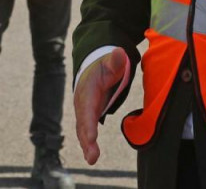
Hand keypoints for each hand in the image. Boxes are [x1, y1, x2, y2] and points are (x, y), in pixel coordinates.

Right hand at [74, 47, 128, 164]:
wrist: (92, 68)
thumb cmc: (104, 66)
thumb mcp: (111, 61)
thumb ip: (115, 60)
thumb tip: (118, 51)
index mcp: (87, 91)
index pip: (88, 109)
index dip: (89, 123)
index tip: (92, 136)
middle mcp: (82, 103)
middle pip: (83, 123)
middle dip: (87, 139)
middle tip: (92, 155)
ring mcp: (83, 111)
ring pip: (83, 130)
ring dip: (87, 145)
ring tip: (92, 159)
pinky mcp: (87, 116)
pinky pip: (86, 131)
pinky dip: (88, 143)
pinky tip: (92, 156)